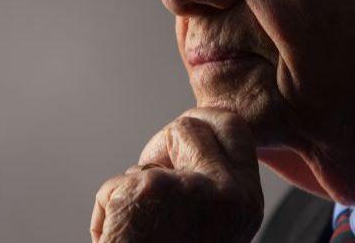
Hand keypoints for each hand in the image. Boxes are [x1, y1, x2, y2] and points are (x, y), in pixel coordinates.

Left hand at [91, 107, 263, 242]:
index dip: (202, 128)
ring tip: (137, 225)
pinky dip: (106, 211)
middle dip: (168, 138)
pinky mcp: (147, 193)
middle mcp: (229, 192)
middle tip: (153, 171)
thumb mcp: (215, 226)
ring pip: (150, 155)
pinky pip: (115, 186)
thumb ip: (213, 187)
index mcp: (247, 202)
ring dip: (134, 183)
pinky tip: (117, 240)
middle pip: (194, 123)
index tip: (181, 148)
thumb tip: (187, 139)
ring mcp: (189, 190)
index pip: (233, 126)